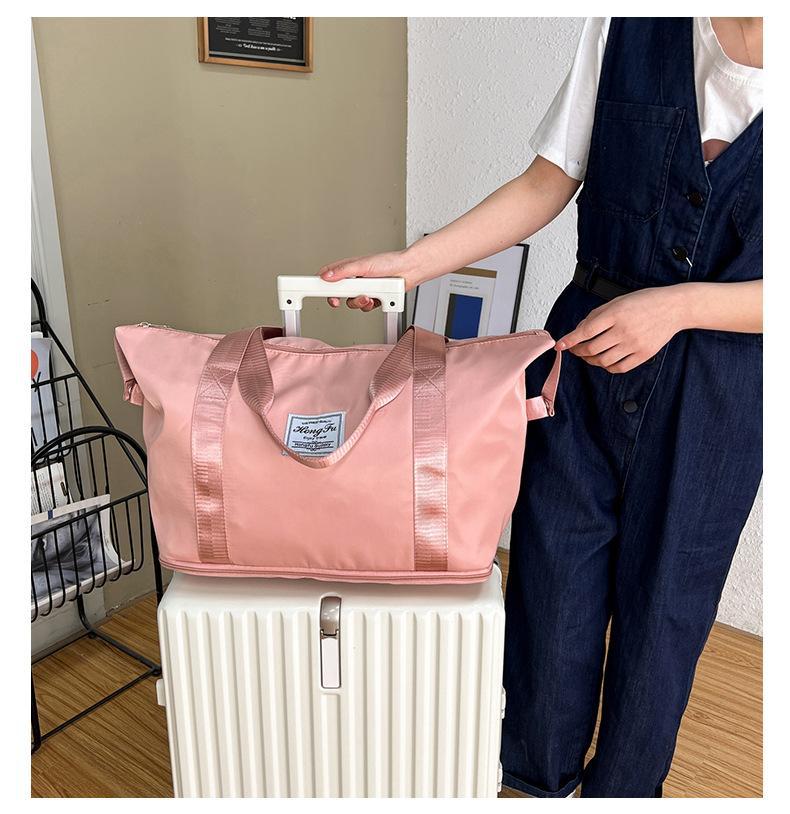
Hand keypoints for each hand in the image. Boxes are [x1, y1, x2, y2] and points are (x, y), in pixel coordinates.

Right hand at [319, 250, 418, 309]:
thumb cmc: (389, 262)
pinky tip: (375, 299)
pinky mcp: (373, 298)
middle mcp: (355, 278)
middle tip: (336, 301)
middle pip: (338, 292)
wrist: (409, 271)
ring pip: (352, 302)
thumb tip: (327, 276)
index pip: (329, 275)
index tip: (313, 289)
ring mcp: (364, 289)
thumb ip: (344, 271)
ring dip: (358, 302)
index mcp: (349, 267)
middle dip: (338, 298)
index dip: (320, 283)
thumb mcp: (363, 265)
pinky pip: (365, 307)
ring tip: (367, 296)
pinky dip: (369, 305)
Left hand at [556, 286, 688, 372]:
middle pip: (592, 349)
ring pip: (603, 361)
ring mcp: (634, 344)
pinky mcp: (643, 354)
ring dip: (590, 360)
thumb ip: (596, 316)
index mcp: (615, 313)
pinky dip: (607, 366)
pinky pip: (619, 368)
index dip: (570, 340)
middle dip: (578, 351)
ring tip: (588, 355)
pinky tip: (604, 360)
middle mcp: (624, 330)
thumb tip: (578, 331)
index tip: (560, 346)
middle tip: (575, 349)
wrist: (673, 308)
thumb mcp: (617, 301)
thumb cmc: (644, 301)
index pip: (586, 331)